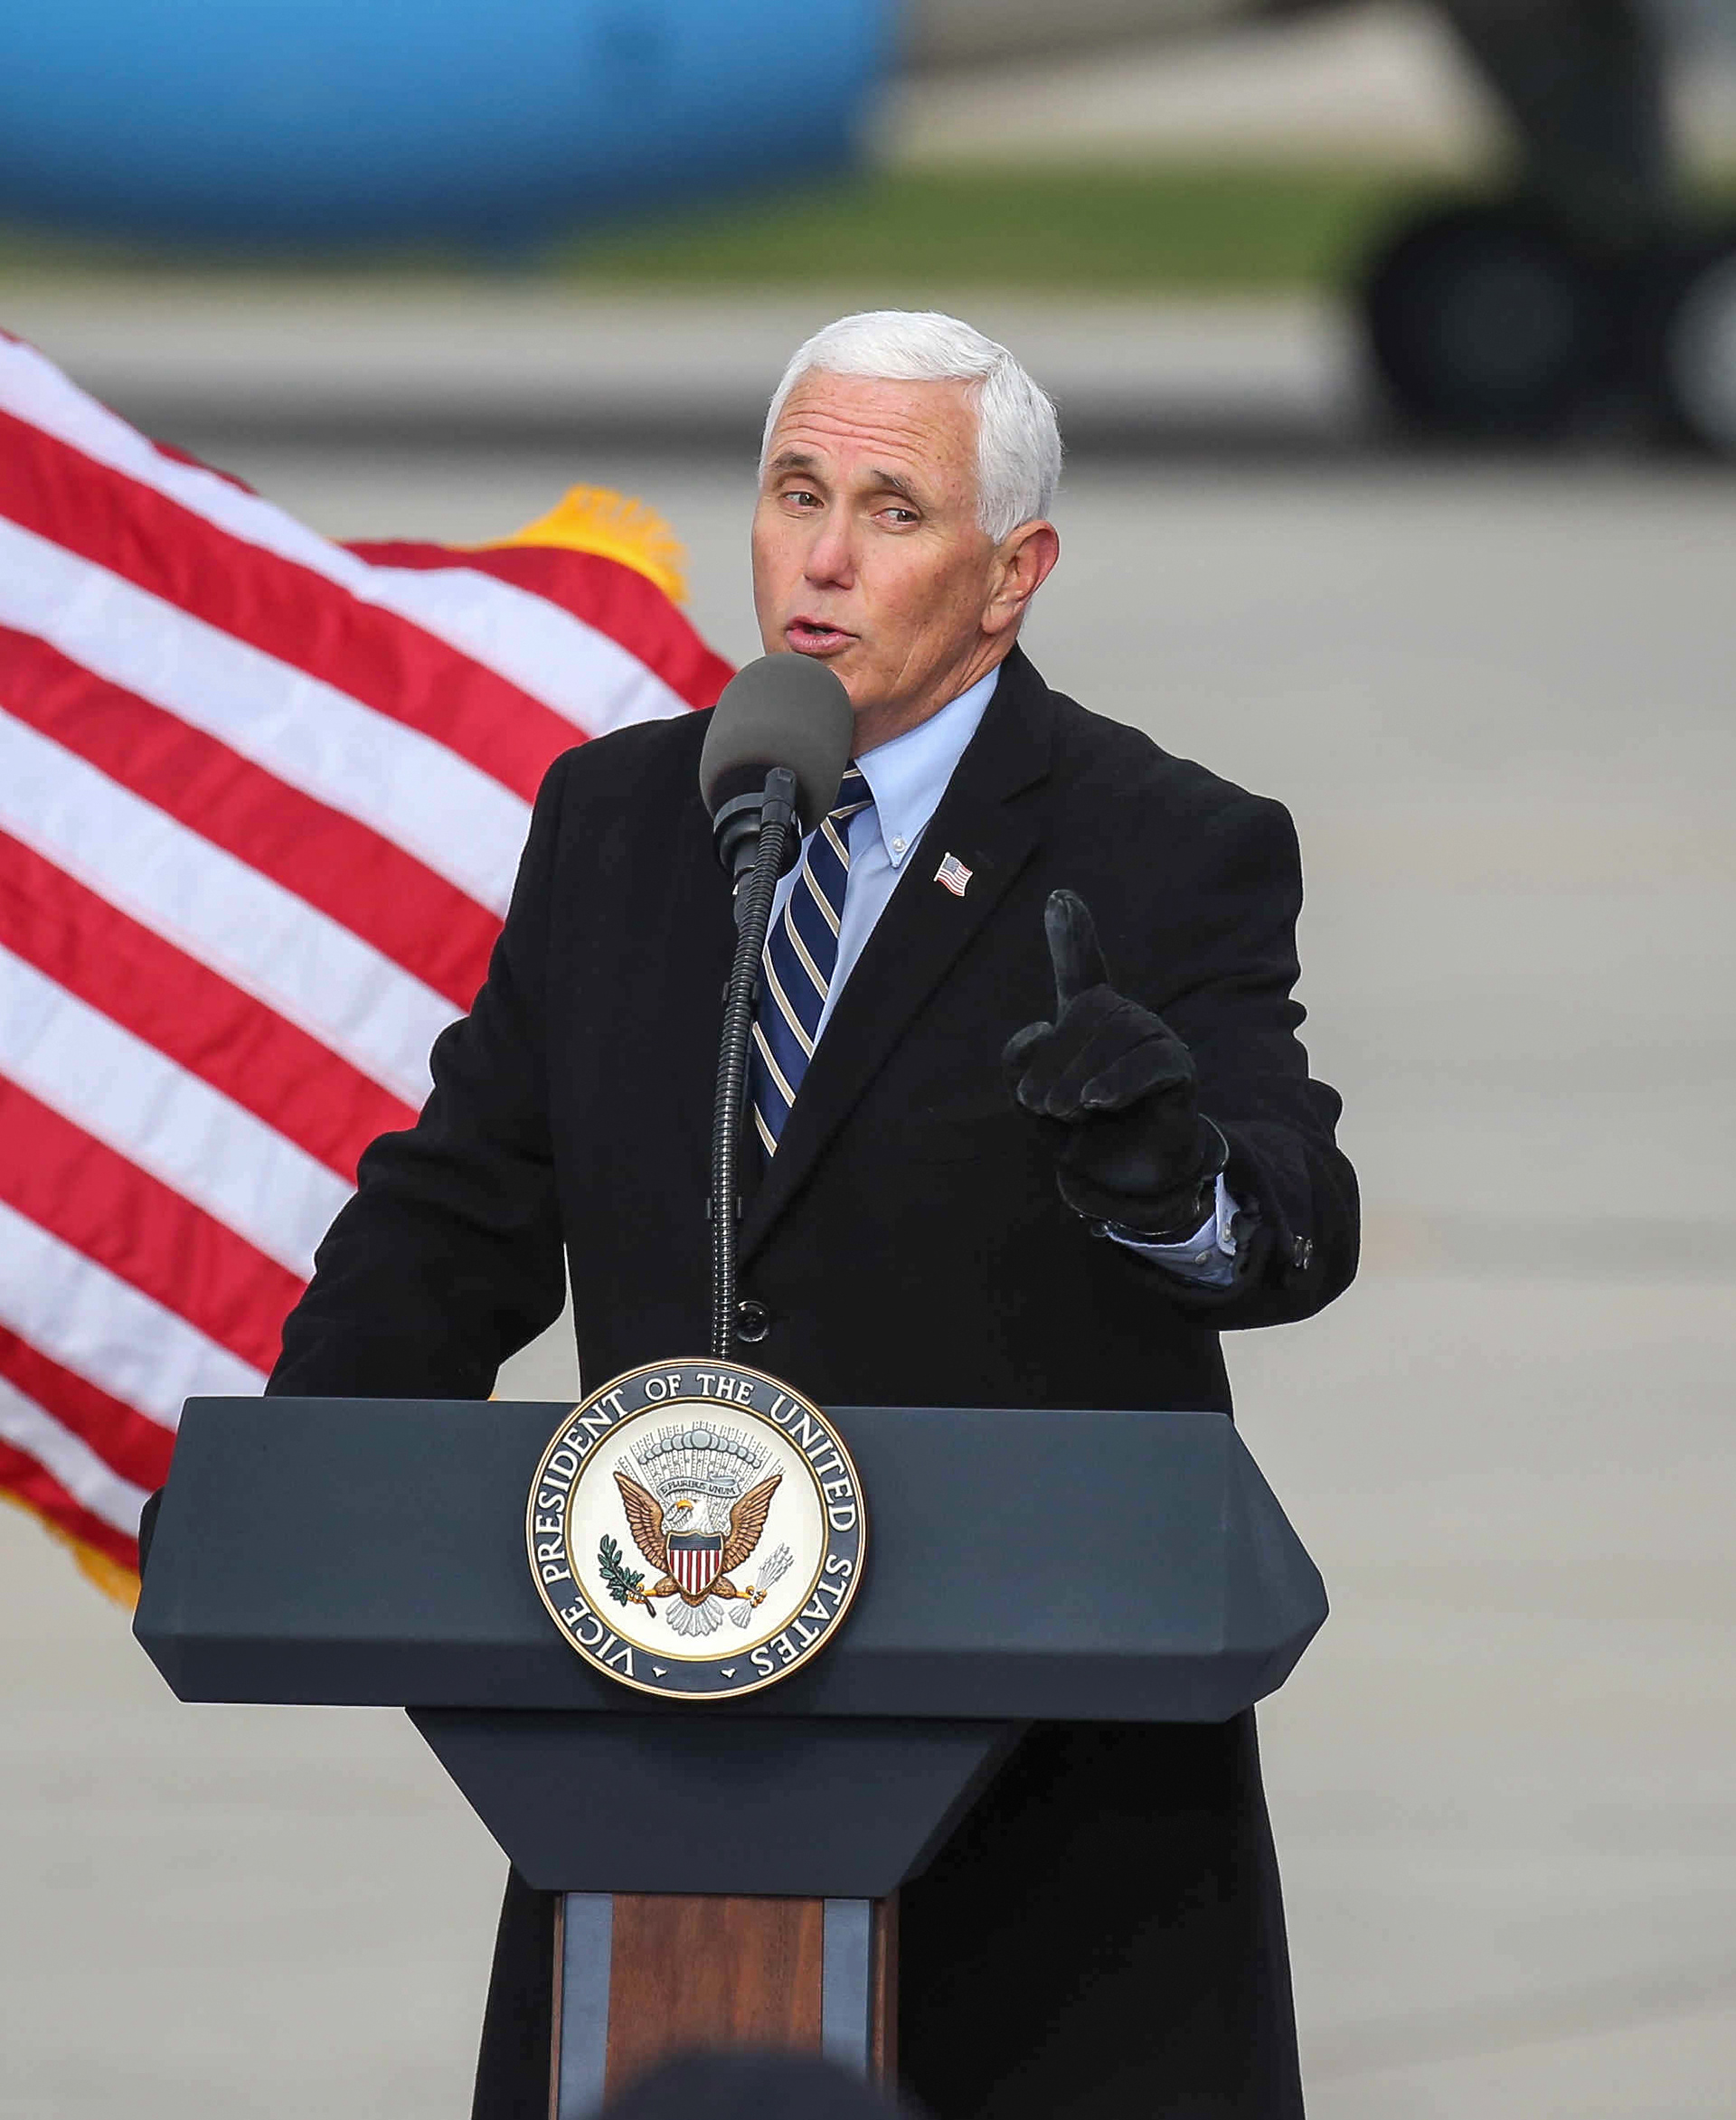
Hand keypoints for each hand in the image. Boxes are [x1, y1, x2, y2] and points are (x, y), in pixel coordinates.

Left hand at [1002, 889, 1226, 1236]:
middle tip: (1041, 1105)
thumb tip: (1038, 1029)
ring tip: (1068, 1111)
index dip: (1073, 934)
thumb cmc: (1082, 1130)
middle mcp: (1126, 1019)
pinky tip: (1098, 1101)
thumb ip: (1022, 1063)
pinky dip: (1119, 1081)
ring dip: (1081, 1076)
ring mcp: (1157, 1040)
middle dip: (1056, 1058)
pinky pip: (1151, 1062)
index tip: (1059, 896)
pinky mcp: (1180, 1070)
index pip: (1082, 969)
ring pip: (1119, 1033)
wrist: (1125, 1179)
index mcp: (1088, 1019)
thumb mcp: (1036, 1100)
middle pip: (1090, 1009)